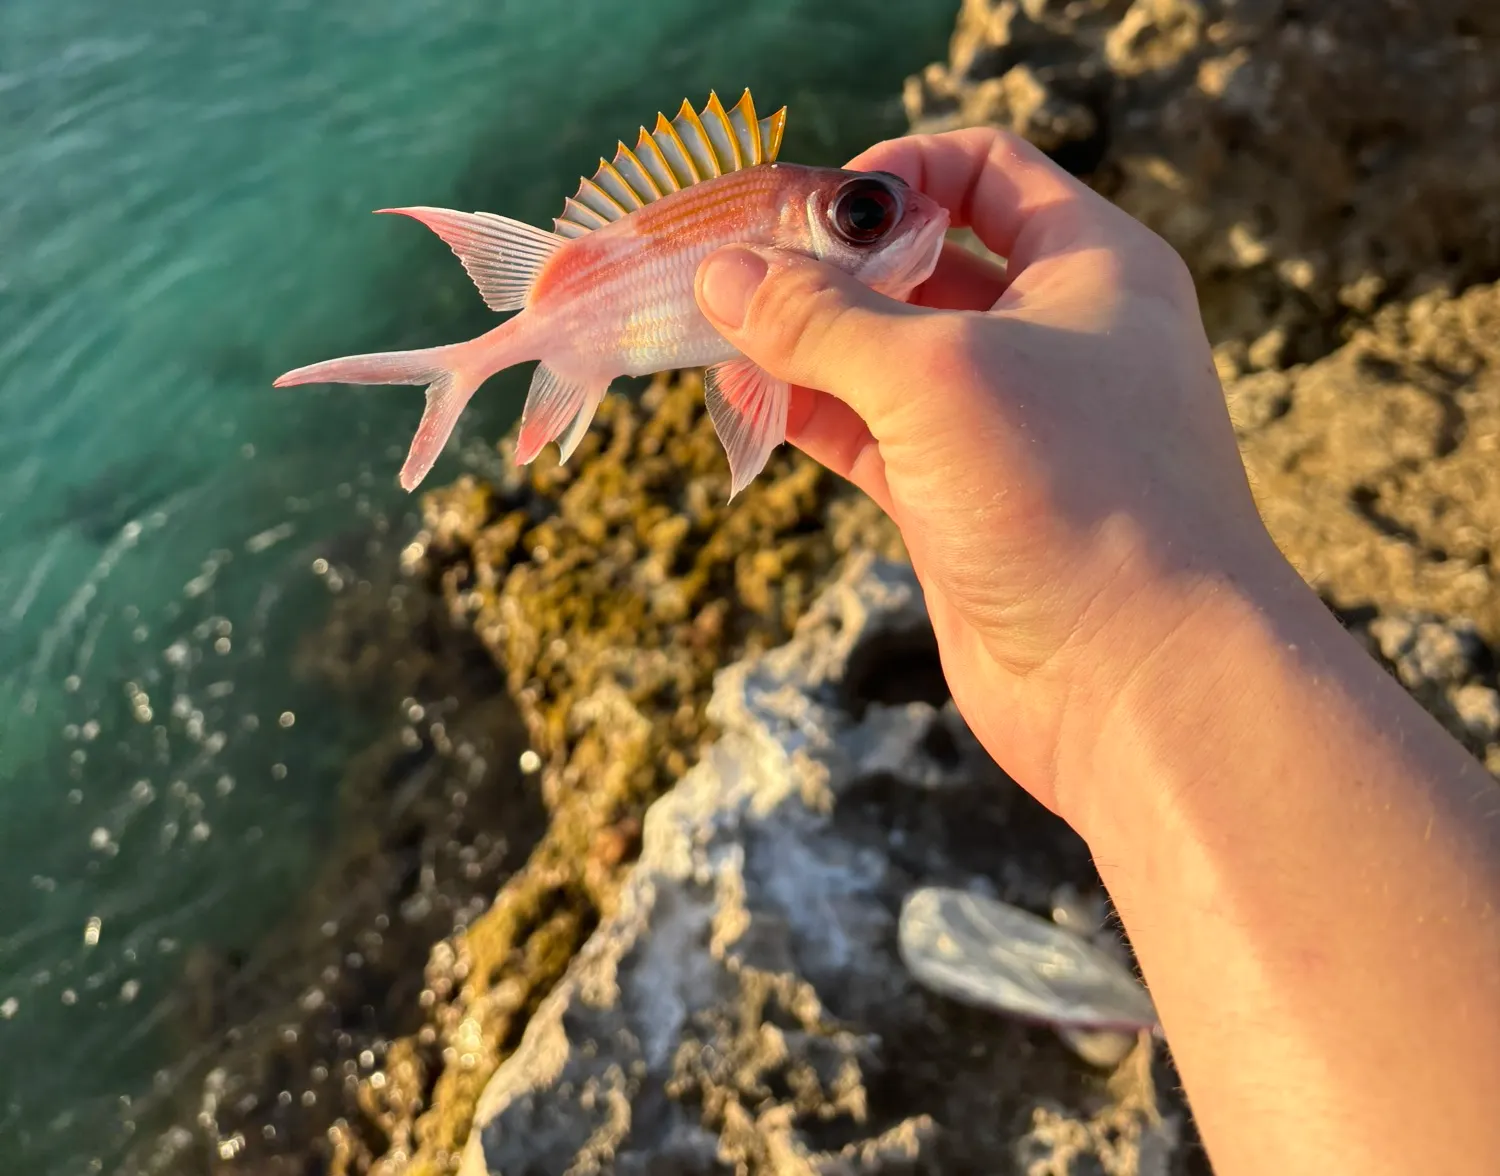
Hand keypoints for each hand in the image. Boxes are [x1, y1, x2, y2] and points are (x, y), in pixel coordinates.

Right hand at [694, 127, 1284, 823]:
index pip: (986, 171)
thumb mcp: (937, 378)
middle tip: (730, 272)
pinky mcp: (961, 505)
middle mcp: (1054, 336)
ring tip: (715, 337)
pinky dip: (811, 416)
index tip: (813, 211)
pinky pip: (872, 437)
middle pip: (921, 265)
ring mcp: (1006, 427)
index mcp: (1090, 267)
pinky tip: (746, 404)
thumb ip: (822, 321)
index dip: (896, 173)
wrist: (1141, 685)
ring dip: (803, 346)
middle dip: (826, 266)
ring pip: (886, 360)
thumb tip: (721, 273)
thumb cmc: (1073, 494)